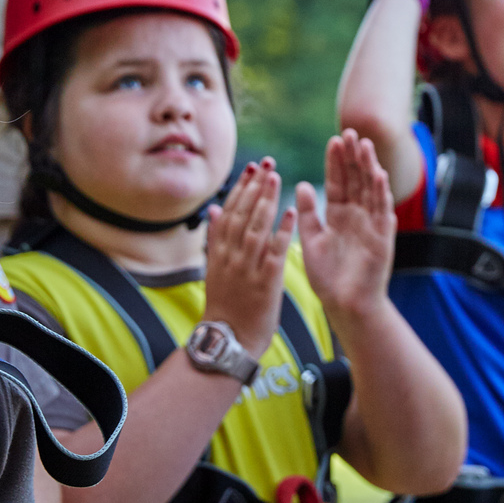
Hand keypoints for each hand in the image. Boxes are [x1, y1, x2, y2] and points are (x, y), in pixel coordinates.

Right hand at [203, 158, 293, 353]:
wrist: (229, 338)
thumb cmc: (226, 304)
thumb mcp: (214, 268)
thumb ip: (216, 237)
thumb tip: (213, 208)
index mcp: (219, 251)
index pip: (230, 212)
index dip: (241, 188)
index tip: (252, 168)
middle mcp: (231, 256)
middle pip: (242, 215)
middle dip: (255, 187)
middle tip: (268, 164)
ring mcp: (247, 269)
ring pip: (256, 228)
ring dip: (266, 202)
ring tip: (276, 178)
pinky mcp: (264, 283)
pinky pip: (274, 252)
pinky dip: (282, 231)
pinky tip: (291, 213)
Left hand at [297, 130, 395, 319]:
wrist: (346, 305)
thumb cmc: (327, 278)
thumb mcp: (312, 240)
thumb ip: (308, 214)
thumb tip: (301, 184)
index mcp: (338, 215)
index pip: (338, 182)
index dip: (336, 162)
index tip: (333, 141)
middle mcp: (357, 216)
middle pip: (356, 179)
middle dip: (353, 157)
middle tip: (350, 131)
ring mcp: (372, 224)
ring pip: (371, 189)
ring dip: (369, 167)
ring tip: (364, 144)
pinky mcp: (383, 237)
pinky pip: (383, 211)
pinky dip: (381, 192)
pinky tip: (378, 173)